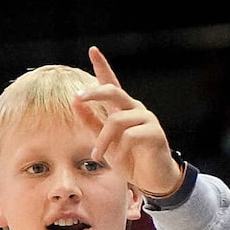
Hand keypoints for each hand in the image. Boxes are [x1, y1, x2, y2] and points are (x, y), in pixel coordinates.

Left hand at [76, 48, 185, 198]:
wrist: (152, 180)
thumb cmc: (130, 160)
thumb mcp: (105, 142)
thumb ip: (91, 123)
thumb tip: (74, 101)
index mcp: (122, 109)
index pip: (111, 83)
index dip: (102, 66)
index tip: (92, 49)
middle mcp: (135, 109)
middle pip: (113, 91)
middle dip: (94, 92)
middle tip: (77, 97)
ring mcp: (147, 119)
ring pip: (116, 121)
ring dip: (103, 140)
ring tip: (97, 155)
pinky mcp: (155, 133)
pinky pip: (129, 136)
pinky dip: (120, 150)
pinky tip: (119, 160)